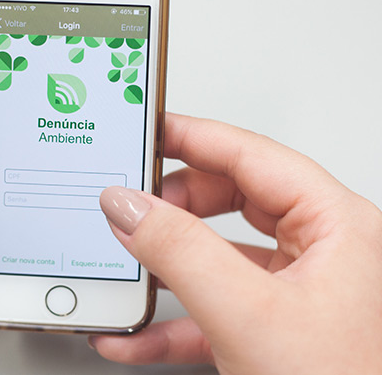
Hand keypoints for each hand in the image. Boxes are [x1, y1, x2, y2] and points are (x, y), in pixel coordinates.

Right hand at [91, 113, 381, 373]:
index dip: (192, 136)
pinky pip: (215, 304)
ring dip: (166, 265)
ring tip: (126, 264)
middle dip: (172, 207)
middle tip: (129, 206)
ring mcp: (297, 289)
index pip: (250, 153)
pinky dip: (172, 317)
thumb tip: (127, 205)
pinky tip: (134, 332)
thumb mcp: (248, 316)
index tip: (146, 128)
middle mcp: (321, 248)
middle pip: (230, 198)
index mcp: (335, 223)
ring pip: (217, 253)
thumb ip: (180, 251)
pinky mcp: (274, 326)